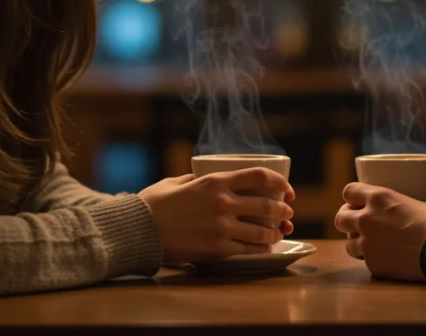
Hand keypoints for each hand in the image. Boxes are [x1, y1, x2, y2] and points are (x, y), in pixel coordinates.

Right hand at [138, 167, 295, 263]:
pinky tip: (264, 247)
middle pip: (267, 204)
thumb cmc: (153, 204)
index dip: (279, 181)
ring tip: (279, 232)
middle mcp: (223, 203)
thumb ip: (198, 179)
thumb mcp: (177, 182)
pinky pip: (248, 249)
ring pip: (262, 230)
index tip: (286, 188)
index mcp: (215, 181)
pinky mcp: (218, 249)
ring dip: (275, 232)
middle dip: (282, 210)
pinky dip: (261, 248)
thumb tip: (211, 177)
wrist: (138, 231)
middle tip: (287, 213)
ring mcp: (222, 227)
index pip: (259, 175)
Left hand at [333, 178, 425, 281]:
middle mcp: (366, 220)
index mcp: (379, 198)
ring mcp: (368, 245)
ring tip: (369, 243)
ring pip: (348, 244)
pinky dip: (372, 260)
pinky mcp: (374, 265)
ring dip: (356, 242)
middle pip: (340, 218)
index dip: (352, 196)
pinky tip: (383, 259)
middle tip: (359, 223)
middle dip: (347, 220)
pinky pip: (365, 262)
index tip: (359, 200)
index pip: (349, 191)